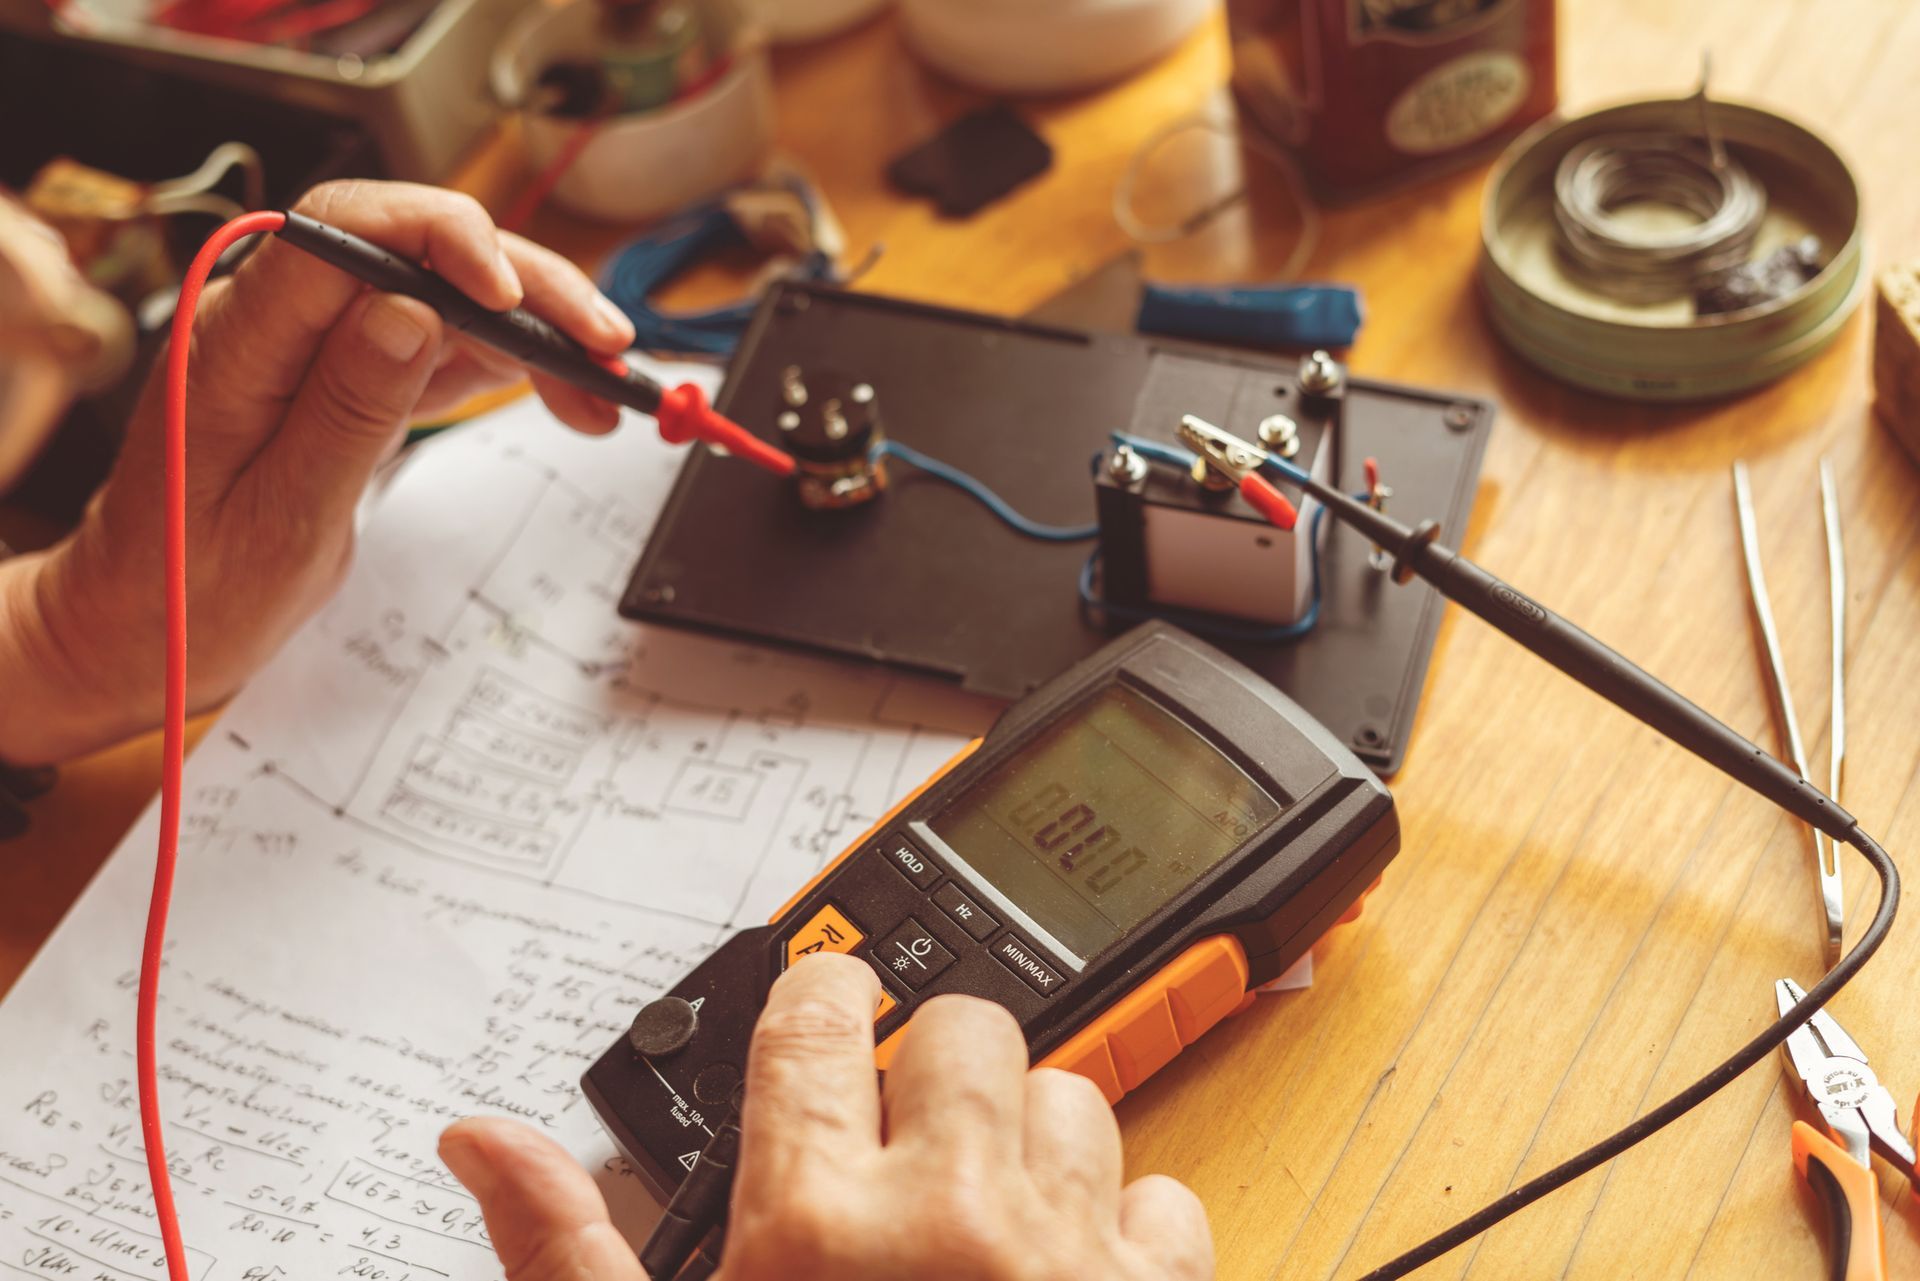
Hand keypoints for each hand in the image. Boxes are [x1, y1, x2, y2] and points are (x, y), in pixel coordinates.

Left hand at [0, 180, 635, 762]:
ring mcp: (318, 344)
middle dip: (522, 285)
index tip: (512, 293)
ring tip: (607, 382)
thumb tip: (408, 311)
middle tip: (604, 345)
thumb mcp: (280, 517)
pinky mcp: (351, 374)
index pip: (343, 232)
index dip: (440, 237)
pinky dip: (512, 365)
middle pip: (416, 251)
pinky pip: (443, 343)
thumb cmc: (193, 586)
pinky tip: (567, 396)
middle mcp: (278, 321)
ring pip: (446, 294)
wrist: (143, 626)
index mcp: (237, 340)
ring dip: (535, 327)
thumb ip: (345, 406)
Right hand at [441, 953, 1212, 1279]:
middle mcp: (952, 1223)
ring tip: (978, 1220)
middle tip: (899, 1134)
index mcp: (811, 1232)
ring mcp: (1066, 1267)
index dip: (818, 992)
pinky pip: (1167, 1202)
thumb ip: (568, 1254)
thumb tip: (486, 1140)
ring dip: (1028, 1141)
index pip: (815, 1019)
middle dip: (929, 1066)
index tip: (825, 1001)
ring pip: (1074, 1100)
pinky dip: (1124, 1227)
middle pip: (967, 1031)